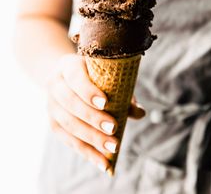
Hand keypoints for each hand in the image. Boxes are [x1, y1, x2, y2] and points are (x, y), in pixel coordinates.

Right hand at [47, 54, 144, 172]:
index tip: (105, 103)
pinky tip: (103, 163)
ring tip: (113, 148)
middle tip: (114, 128)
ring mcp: (51, 105)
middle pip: (70, 102)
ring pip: (68, 124)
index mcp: (68, 66)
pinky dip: (87, 153)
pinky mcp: (53, 123)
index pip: (75, 77)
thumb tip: (140, 113)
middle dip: (92, 117)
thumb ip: (122, 91)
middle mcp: (55, 84)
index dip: (88, 91)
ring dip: (92, 138)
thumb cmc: (92, 75)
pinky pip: (68, 140)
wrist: (65, 78)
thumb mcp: (105, 76)